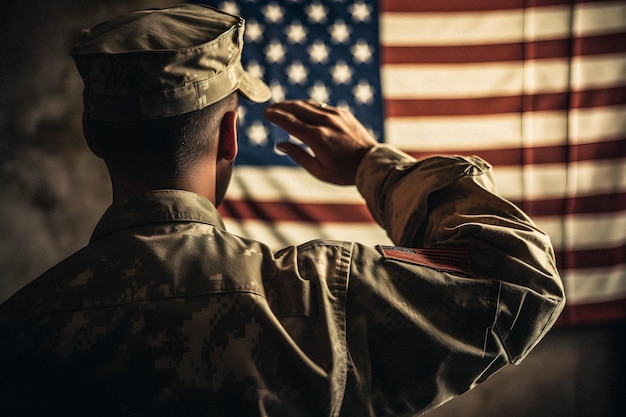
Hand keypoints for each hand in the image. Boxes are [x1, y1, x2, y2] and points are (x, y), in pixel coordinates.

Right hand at [263, 100, 377, 184]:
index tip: (265, 113)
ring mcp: (336, 115)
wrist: (372, 163)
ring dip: (294, 104)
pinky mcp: (343, 114)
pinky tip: (303, 110)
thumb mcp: (318, 170)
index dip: (275, 116)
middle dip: (281, 107)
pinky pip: (321, 106)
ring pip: (309, 105)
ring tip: (283, 107)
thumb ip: (298, 155)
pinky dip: (309, 106)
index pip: (289, 122)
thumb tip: (280, 144)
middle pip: (297, 108)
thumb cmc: (344, 172)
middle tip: (271, 108)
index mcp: (317, 138)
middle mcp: (325, 122)